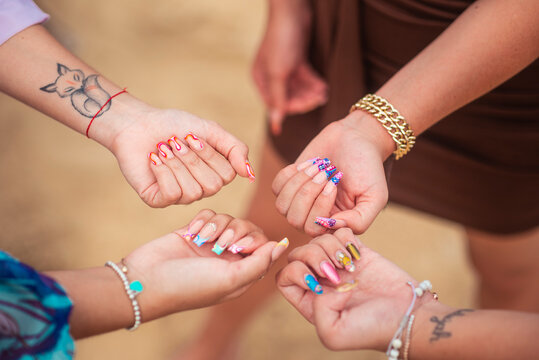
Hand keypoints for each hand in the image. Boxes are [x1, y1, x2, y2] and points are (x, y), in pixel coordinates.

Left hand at [109, 107, 254, 206]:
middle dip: (192, 159)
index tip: (191, 136)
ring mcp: (178, 197)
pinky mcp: (157, 200)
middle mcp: (198, 189)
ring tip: (163, 149)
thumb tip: (249, 174)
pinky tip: (154, 159)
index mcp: (213, 174)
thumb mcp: (211, 130)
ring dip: (176, 163)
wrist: (138, 124)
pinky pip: (171, 194)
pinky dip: (162, 171)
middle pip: (212, 186)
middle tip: (176, 143)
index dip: (209, 154)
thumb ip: (235, 149)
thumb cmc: (174, 125)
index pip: (227, 175)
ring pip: (192, 192)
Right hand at [124, 209, 288, 320]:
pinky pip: (210, 213)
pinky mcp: (194, 231)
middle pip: (248, 229)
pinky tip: (191, 231)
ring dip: (217, 225)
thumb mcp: (231, 279)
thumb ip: (260, 262)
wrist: (146, 278)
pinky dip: (203, 219)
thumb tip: (283, 245)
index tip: (238, 247)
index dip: (255, 241)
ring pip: (228, 218)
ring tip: (202, 239)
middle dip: (235, 231)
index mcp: (240, 274)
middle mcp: (227, 259)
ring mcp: (210, 244)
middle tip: (219, 244)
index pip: (263, 246)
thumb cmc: (189, 285)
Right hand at [252, 0, 326, 134]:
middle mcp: (271, 76)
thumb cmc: (281, 40)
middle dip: (305, 99)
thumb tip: (275, 123)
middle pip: (289, 97)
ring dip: (312, 92)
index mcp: (261, 80)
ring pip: (299, 89)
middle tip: (320, 97)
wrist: (292, 12)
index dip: (295, 106)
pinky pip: (306, 79)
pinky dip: (314, 83)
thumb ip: (278, 99)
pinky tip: (324, 86)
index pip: (277, 104)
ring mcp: (284, 69)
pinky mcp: (297, 61)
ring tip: (324, 92)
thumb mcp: (278, 72)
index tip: (311, 103)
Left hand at [272, 111, 395, 234]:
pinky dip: (291, 173)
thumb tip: (331, 226)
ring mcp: (300, 202)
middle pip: (295, 220)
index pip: (314, 230)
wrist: (356, 138)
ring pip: (282, 206)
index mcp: (334, 224)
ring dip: (299, 182)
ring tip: (319, 166)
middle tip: (326, 172)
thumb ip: (359, 220)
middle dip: (308, 193)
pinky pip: (276, 188)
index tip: (334, 184)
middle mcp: (315, 217)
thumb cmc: (368, 167)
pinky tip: (309, 164)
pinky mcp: (289, 184)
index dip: (320, 207)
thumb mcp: (375, 196)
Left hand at [276, 228, 436, 350]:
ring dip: (331, 247)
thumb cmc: (373, 329)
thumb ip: (315, 310)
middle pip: (298, 253)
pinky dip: (345, 236)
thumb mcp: (333, 334)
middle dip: (313, 256)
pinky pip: (340, 231)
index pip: (284, 277)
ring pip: (318, 239)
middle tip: (335, 271)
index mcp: (310, 302)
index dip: (296, 274)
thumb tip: (323, 283)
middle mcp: (321, 281)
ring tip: (349, 265)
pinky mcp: (357, 251)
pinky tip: (357, 253)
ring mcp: (338, 264)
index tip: (318, 284)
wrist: (410, 315)